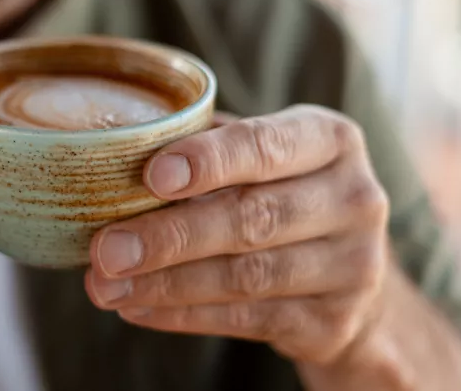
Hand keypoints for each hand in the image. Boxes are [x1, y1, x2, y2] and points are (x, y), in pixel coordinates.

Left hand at [86, 106, 389, 364]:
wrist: (349, 273)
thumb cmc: (281, 192)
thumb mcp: (260, 156)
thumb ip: (205, 147)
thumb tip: (114, 156)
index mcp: (331, 139)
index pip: (266, 145)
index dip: (209, 161)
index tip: (152, 176)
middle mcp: (355, 199)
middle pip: (252, 218)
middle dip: (170, 235)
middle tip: (107, 249)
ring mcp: (352, 265)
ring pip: (247, 276)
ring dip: (166, 283)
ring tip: (106, 285)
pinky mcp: (333, 321)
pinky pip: (247, 319)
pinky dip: (183, 315)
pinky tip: (138, 307)